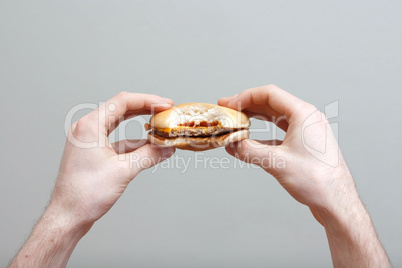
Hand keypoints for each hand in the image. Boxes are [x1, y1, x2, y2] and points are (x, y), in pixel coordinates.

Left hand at [51, 92, 174, 225]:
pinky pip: (116, 140)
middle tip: (166, 109)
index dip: (148, 100)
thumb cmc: (85, 194)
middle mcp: (86, 129)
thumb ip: (149, 155)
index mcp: (89, 126)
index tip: (166, 104)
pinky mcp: (92, 152)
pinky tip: (149, 145)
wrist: (68, 216)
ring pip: (119, 124)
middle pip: (121, 109)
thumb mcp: (123, 171)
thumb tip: (167, 148)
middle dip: (145, 109)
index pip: (122, 102)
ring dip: (140, 125)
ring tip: (160, 126)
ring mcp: (88, 140)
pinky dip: (133, 141)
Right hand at [219, 85, 348, 212]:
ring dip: (255, 118)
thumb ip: (250, 151)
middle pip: (271, 103)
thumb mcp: (277, 162)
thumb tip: (231, 145)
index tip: (229, 104)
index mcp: (304, 114)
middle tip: (228, 109)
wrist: (336, 201)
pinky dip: (263, 135)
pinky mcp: (304, 144)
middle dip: (247, 105)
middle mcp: (306, 118)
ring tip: (237, 121)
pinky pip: (279, 132)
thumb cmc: (317, 180)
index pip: (269, 94)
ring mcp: (306, 131)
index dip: (245, 97)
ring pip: (275, 117)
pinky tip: (250, 141)